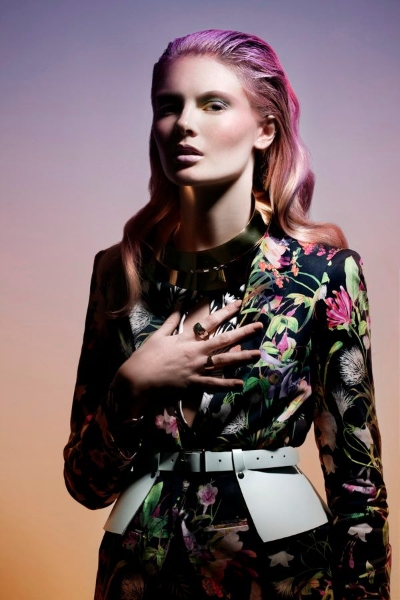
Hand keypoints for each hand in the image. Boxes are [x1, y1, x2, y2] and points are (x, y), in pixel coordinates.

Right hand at [112, 300, 261, 415]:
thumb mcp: (158, 335)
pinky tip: (241, 383)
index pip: (210, 321)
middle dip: (243, 332)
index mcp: (187, 338)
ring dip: (242, 358)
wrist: (137, 379)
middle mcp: (195, 351)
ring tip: (258, 354)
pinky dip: (227, 384)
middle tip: (259, 326)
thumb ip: (171, 320)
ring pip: (224, 362)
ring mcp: (197, 368)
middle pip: (224, 340)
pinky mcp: (194, 384)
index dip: (226, 311)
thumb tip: (180, 304)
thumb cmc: (146, 356)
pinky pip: (214, 385)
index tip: (239, 303)